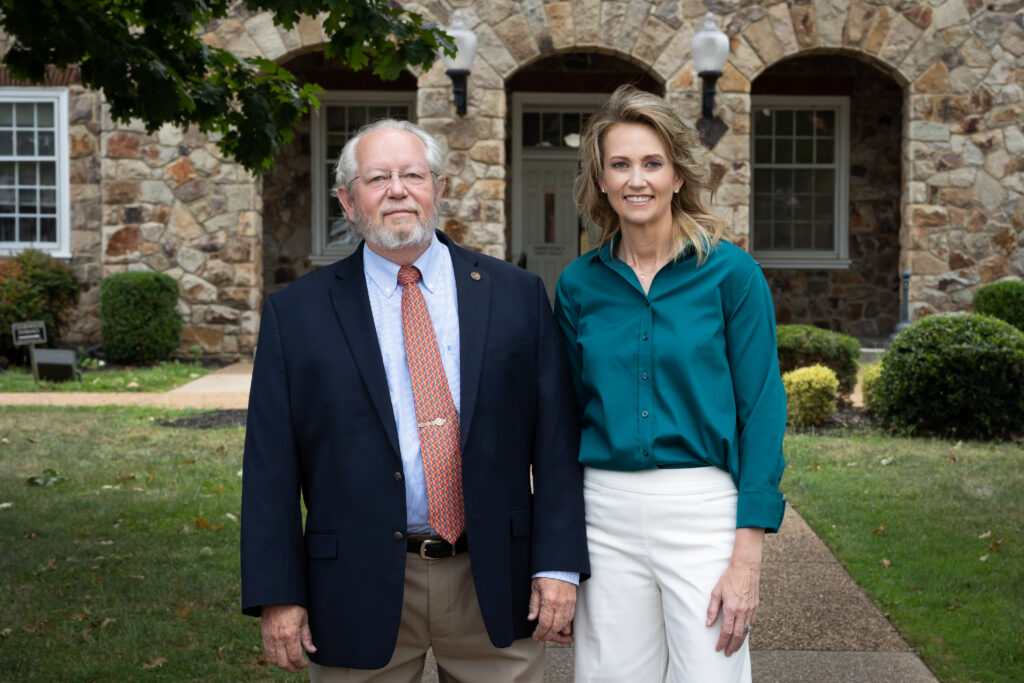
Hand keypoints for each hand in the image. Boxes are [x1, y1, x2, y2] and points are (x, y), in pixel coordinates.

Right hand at [261, 604, 316, 671]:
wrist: (276, 597)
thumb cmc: (292, 605)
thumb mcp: (304, 619)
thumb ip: (307, 637)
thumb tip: (312, 650)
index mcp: (290, 635)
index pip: (295, 657)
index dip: (301, 664)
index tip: (305, 664)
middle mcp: (278, 639)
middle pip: (284, 663)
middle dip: (293, 668)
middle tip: (299, 667)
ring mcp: (270, 639)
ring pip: (275, 660)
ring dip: (283, 665)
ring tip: (291, 664)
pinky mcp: (264, 637)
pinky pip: (268, 653)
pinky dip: (275, 659)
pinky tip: (282, 657)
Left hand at [527, 577, 575, 642]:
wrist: (560, 565)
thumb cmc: (546, 574)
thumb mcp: (535, 588)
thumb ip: (533, 605)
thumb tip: (531, 618)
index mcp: (549, 601)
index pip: (545, 624)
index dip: (540, 633)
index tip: (536, 636)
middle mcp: (560, 605)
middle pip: (555, 628)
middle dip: (547, 636)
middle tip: (541, 639)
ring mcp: (568, 604)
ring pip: (565, 625)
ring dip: (557, 633)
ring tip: (550, 636)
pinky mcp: (573, 602)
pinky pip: (570, 619)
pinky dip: (566, 626)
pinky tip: (560, 628)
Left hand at [706, 528, 763, 656]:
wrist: (746, 568)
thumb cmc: (729, 578)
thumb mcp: (716, 591)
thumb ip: (712, 609)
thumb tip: (708, 624)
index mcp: (731, 608)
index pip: (726, 631)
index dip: (722, 642)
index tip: (718, 648)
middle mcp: (742, 611)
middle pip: (737, 635)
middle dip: (732, 647)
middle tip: (727, 654)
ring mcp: (751, 610)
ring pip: (746, 631)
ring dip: (740, 642)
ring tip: (734, 648)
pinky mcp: (756, 607)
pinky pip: (752, 624)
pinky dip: (747, 632)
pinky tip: (742, 635)